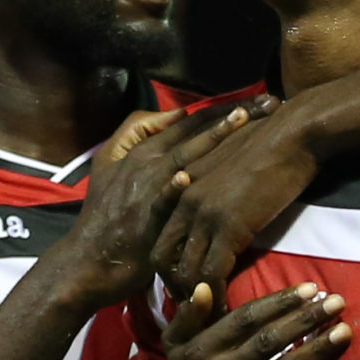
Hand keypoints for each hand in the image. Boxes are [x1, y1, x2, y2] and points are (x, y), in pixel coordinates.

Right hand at [55, 103, 264, 305]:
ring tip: (243, 120)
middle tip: (268, 101)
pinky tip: (187, 178)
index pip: (190, 122)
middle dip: (233, 115)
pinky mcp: (146, 222)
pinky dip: (172, 189)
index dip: (222, 108)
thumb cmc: (105, 213)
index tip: (254, 99)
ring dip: (214, 138)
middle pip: (196, 133)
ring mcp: (147, 192)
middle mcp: (148, 165)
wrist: (91, 260)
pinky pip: (161, 203)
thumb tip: (175, 115)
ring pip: (185, 158)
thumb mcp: (109, 163)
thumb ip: (136, 132)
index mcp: (144, 151)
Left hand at [151, 101, 319, 295]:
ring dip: (196, 298)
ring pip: (184, 271)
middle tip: (193, 304)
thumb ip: (215, 186)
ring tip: (210, 314)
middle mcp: (184, 201)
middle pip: (162, 257)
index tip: (183, 281)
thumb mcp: (228, 163)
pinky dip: (216, 298)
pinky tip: (227, 309)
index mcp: (182, 186)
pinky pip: (212, 274)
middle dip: (174, 286)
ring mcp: (203, 215)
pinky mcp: (228, 227)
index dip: (168, 263)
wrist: (293, 132)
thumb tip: (222, 209)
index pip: (160, 234)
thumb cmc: (270, 143)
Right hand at [157, 281, 346, 359]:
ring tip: (343, 332)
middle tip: (336, 302)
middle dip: (305, 319)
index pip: (245, 319)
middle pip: (268, 341)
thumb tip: (203, 287)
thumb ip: (189, 317)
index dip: (279, 302)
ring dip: (315, 351)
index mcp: (202, 351)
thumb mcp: (177, 349)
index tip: (310, 288)